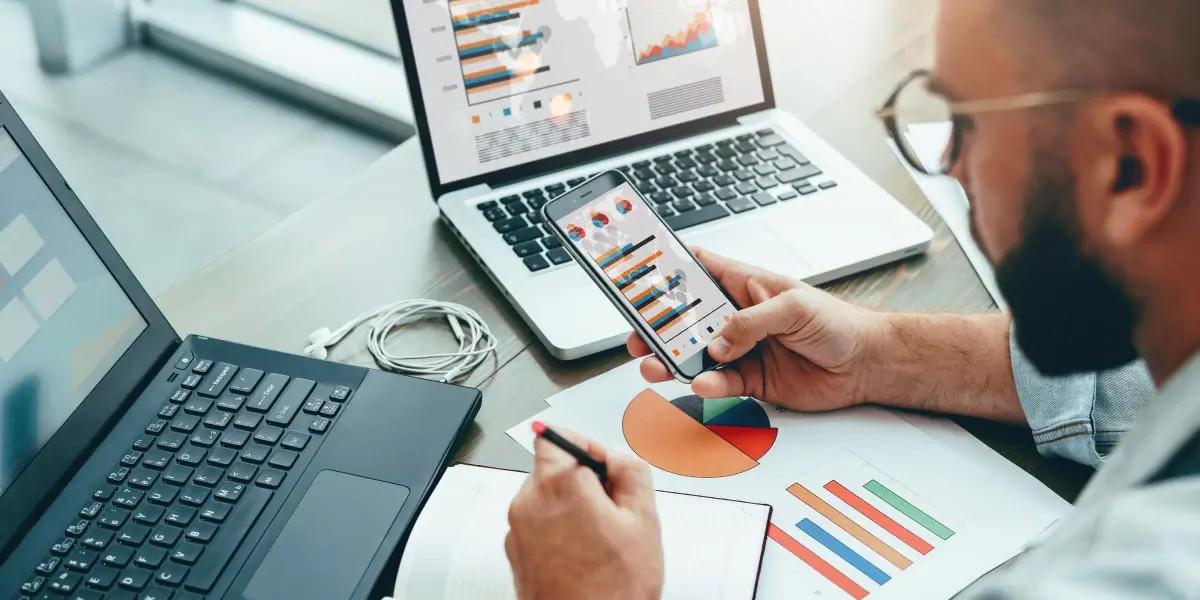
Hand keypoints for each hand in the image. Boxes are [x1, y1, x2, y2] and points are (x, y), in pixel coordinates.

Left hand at [506, 429, 663, 599]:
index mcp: (557, 484)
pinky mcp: (516, 555)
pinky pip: (538, 527)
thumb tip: (619, 457)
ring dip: (570, 508)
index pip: (556, 436)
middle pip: (552, 469)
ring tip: (600, 539)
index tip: (603, 462)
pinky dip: (558, 532)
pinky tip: (584, 555)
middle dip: (582, 481)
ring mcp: (518, 531)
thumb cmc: (612, 589)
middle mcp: (528, 503)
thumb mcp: (643, 520)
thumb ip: (632, 472)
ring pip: (546, 499)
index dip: (585, 444)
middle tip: (612, 507)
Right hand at [627, 249, 888, 411]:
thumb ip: (752, 322)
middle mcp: (737, 316)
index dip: (667, 268)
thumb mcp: (795, 308)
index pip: (697, 268)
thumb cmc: (838, 323)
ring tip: (655, 366)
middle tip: (638, 336)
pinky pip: (719, 382)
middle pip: (685, 318)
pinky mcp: (750, 379)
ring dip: (672, 360)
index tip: (638, 274)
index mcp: (745, 284)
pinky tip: (703, 383)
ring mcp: (741, 349)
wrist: (866, 365)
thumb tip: (719, 340)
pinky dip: (707, 385)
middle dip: (658, 326)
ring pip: (695, 354)